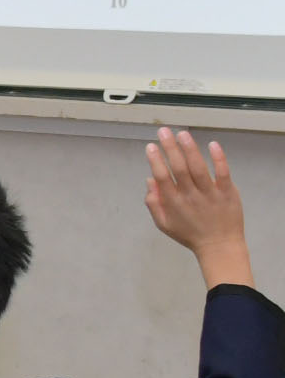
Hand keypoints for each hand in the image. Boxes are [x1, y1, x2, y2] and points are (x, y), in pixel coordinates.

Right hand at [145, 127, 252, 288]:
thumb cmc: (190, 234)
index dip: (156, 160)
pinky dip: (219, 159)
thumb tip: (149, 180)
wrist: (220, 246)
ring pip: (198, 168)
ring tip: (182, 134)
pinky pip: (223, 174)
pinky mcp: (228, 193)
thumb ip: (154, 204)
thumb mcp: (164, 224)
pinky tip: (213, 145)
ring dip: (190, 149)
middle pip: (179, 168)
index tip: (151, 146)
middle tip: (163, 131)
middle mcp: (190, 196)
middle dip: (170, 148)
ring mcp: (210, 194)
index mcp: (174, 203)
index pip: (162, 177)